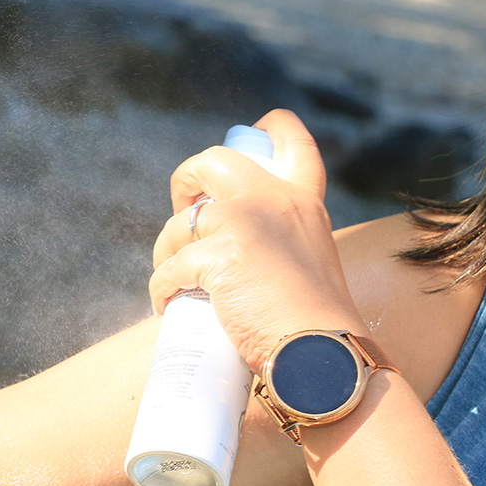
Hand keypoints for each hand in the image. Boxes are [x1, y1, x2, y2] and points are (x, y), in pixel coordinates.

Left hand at [149, 109, 364, 369]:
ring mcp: (244, 223)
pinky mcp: (218, 256)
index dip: (271, 127)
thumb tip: (227, 248)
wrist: (323, 358)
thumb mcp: (307, 261)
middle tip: (182, 210)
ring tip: (173, 282)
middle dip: (185, 179)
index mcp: (303, 200)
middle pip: (211, 161)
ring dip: (165, 252)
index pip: (291, 142)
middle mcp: (274, 200)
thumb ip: (278, 241)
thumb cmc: (316, 327)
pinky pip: (168, 269)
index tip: (255, 129)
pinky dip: (162, 288)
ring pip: (179, 224)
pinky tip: (168, 306)